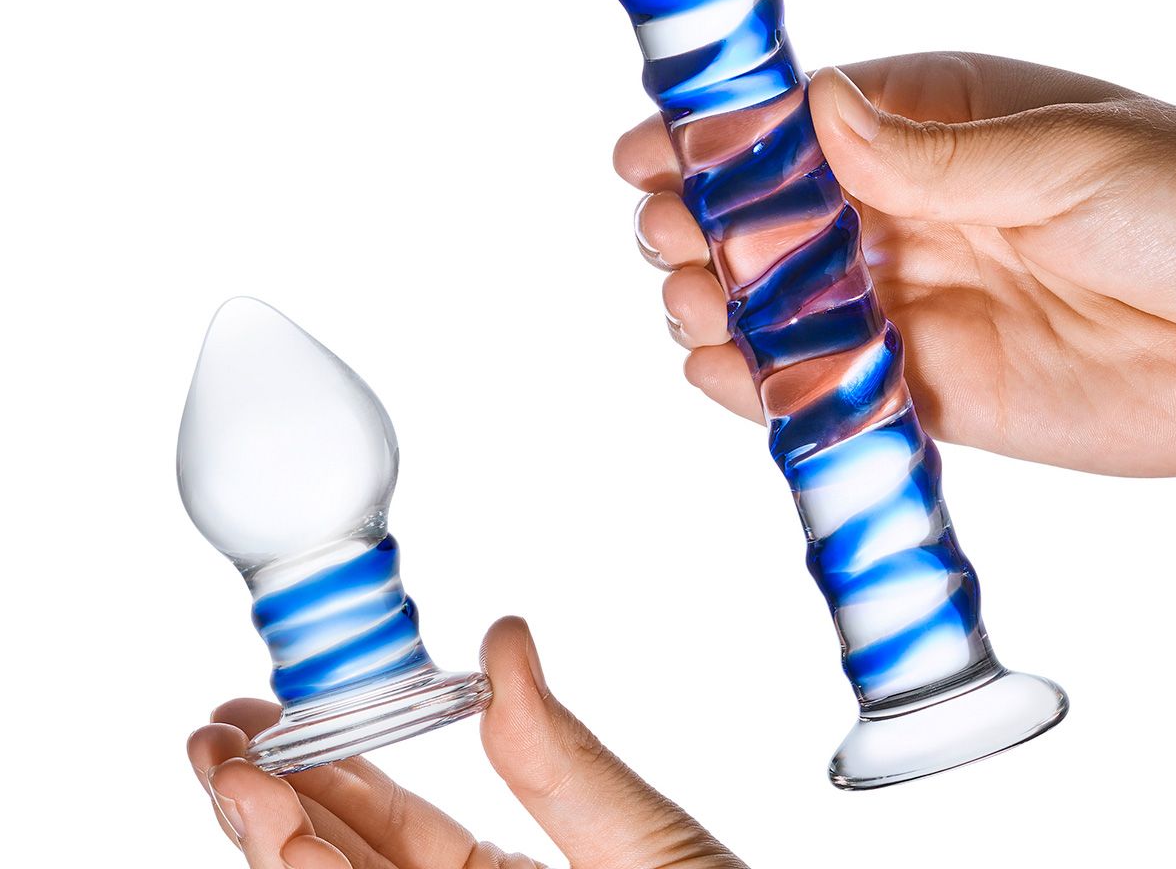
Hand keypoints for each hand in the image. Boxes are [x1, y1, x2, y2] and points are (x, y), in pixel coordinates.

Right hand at [187, 617, 744, 868]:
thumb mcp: (647, 844)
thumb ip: (563, 759)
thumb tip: (502, 639)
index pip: (397, 823)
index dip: (331, 763)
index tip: (272, 708)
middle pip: (347, 865)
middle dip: (272, 797)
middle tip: (217, 732)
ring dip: (273, 844)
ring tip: (227, 773)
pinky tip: (281, 847)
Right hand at [615, 52, 1175, 476]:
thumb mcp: (1070, 160)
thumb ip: (934, 152)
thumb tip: (816, 110)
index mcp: (932, 127)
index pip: (794, 124)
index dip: (713, 136)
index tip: (646, 153)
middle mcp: (903, 211)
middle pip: (765, 215)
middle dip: (701, 224)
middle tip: (672, 237)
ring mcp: (905, 300)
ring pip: (777, 303)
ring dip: (718, 304)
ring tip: (698, 306)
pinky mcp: (922, 387)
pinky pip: (823, 384)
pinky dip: (766, 385)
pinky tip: (725, 372)